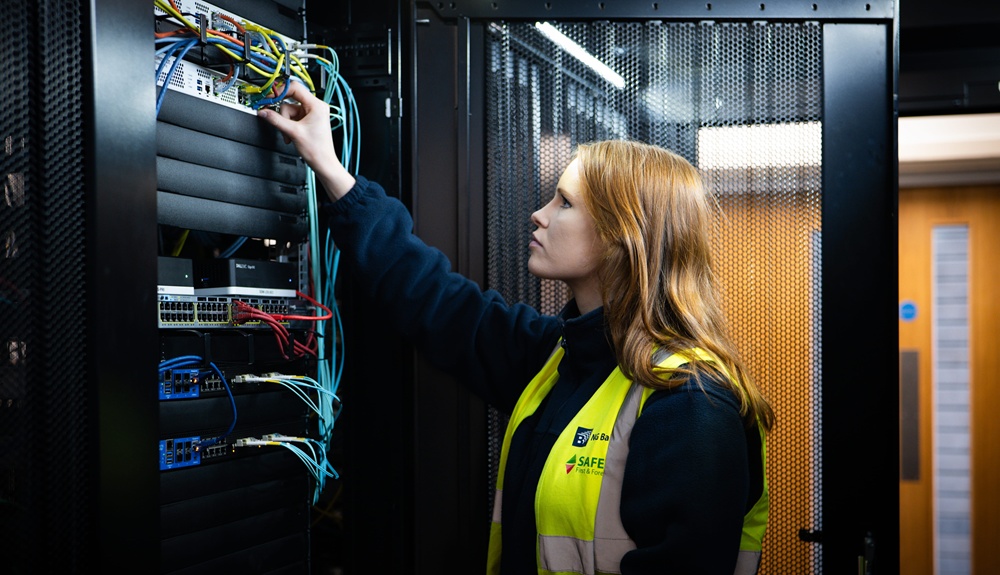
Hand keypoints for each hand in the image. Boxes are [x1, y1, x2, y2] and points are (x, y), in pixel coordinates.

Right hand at [257, 80, 355, 200]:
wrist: (322, 162)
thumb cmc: (316, 149)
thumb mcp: (293, 132)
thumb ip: (276, 120)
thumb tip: (263, 112)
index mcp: (316, 105)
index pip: (295, 88)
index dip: (280, 91)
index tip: (269, 96)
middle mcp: (315, 107)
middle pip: (290, 99)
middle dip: (282, 112)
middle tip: (269, 113)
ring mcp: (311, 113)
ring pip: (289, 110)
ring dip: (284, 122)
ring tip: (288, 134)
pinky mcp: (307, 120)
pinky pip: (292, 117)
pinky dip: (288, 125)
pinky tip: (289, 135)